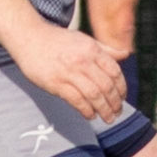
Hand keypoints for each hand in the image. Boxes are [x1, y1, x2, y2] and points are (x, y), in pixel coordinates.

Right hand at [11, 20, 126, 122]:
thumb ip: (106, 49)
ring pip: (94, 95)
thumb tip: (126, 54)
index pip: (114, 71)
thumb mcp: (84, 39)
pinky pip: (76, 100)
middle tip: (118, 111)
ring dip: (104, 109)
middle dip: (115, 102)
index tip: (122, 97)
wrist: (30, 38)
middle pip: (106, 86)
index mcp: (92, 49)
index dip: (121, 87)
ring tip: (108, 118)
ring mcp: (69, 73)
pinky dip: (86, 110)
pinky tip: (91, 115)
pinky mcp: (56, 83)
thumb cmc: (58, 40)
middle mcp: (82, 60)